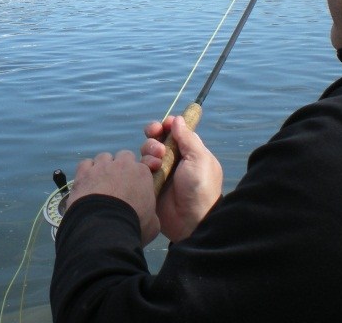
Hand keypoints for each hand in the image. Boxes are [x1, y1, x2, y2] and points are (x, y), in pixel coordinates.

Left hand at [67, 150, 159, 243]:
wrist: (104, 227)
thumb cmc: (133, 225)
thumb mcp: (153, 223)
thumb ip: (151, 213)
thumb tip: (149, 216)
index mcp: (142, 173)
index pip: (142, 166)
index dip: (137, 177)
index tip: (134, 189)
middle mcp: (122, 164)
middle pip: (124, 156)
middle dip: (121, 167)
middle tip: (118, 185)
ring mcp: (102, 166)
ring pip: (104, 157)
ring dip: (104, 167)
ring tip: (100, 183)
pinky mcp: (84, 172)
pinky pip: (86, 163)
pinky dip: (87, 171)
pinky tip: (87, 183)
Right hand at [140, 115, 222, 242]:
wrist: (190, 221)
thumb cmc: (200, 187)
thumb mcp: (199, 159)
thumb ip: (188, 138)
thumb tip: (178, 119)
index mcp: (190, 152)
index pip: (176, 132)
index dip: (168, 125)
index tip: (165, 125)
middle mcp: (175, 159)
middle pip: (158, 138)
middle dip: (154, 134)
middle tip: (155, 135)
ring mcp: (161, 171)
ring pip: (148, 150)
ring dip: (150, 149)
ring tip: (157, 161)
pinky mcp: (150, 182)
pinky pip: (141, 166)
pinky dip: (144, 164)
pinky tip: (150, 170)